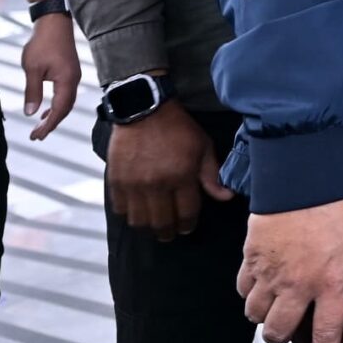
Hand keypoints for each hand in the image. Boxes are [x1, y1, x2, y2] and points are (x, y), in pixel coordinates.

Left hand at [21, 15, 79, 139]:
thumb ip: (32, 92)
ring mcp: (74, 75)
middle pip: (66, 108)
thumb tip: (31, 113)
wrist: (54, 21)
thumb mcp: (32, 69)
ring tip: (41, 125)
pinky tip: (46, 108)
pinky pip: (66, 94)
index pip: (60, 110)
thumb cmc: (42, 43)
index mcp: (67, 81)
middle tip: (37, 136)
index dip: (48, 125)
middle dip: (52, 123)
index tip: (36, 136)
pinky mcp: (70, 71)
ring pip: (67, 102)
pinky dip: (57, 104)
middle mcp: (74, 80)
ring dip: (55, 115)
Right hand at [107, 98, 234, 239]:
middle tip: (170, 233)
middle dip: (169, 232)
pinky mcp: (115, 180)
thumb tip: (226, 197)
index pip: (187, 213)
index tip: (188, 227)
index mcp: (181, 176)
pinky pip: (120, 209)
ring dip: (147, 227)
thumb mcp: (203, 147)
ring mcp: (134, 184)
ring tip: (153, 225)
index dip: (189, 224)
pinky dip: (128, 214)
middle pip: (162, 223)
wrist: (144, 108)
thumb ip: (212, 175)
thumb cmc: (178, 127)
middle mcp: (156, 184)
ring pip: (139, 221)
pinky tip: (137, 210)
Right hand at [239, 191, 342, 342]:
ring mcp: (271, 271)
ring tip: (274, 300)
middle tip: (287, 326)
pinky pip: (242, 286)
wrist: (309, 170)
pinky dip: (248, 289)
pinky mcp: (251, 255)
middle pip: (279, 331)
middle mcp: (299, 284)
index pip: (327, 334)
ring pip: (255, 313)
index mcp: (334, 282)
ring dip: (263, 313)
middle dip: (281, 337)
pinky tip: (260, 278)